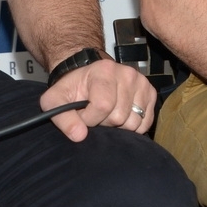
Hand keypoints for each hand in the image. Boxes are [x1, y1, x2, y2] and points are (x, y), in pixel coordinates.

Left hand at [41, 58, 155, 141]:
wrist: (88, 78)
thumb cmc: (73, 90)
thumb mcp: (55, 100)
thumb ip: (62, 117)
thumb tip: (79, 135)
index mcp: (104, 70)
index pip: (103, 105)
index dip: (90, 118)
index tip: (83, 115)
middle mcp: (127, 73)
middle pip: (119, 116)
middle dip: (104, 123)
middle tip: (96, 114)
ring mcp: (141, 83)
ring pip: (133, 122)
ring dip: (118, 126)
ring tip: (108, 114)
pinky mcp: (150, 93)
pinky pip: (145, 123)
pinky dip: (132, 127)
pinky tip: (120, 116)